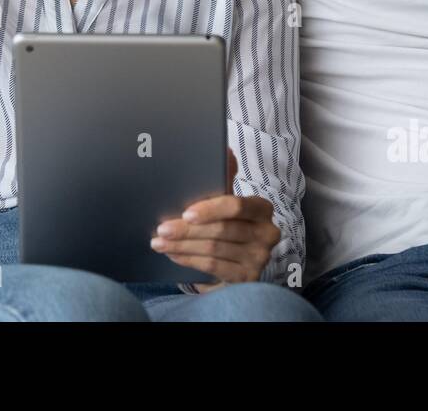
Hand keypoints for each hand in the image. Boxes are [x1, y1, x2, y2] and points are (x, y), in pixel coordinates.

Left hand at [151, 148, 280, 290]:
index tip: (185, 213)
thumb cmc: (227, 224)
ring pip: (214, 249)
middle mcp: (268, 233)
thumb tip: (225, 149)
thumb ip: (224, 177)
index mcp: (262, 209)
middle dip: (187, 230)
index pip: (237, 206)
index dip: (210, 209)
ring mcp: (259, 258)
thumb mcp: (224, 202)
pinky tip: (173, 254)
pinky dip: (189, 260)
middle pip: (222, 230)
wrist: (236, 260)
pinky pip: (214, 267)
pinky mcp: (248, 278)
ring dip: (182, 245)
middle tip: (161, 228)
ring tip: (160, 242)